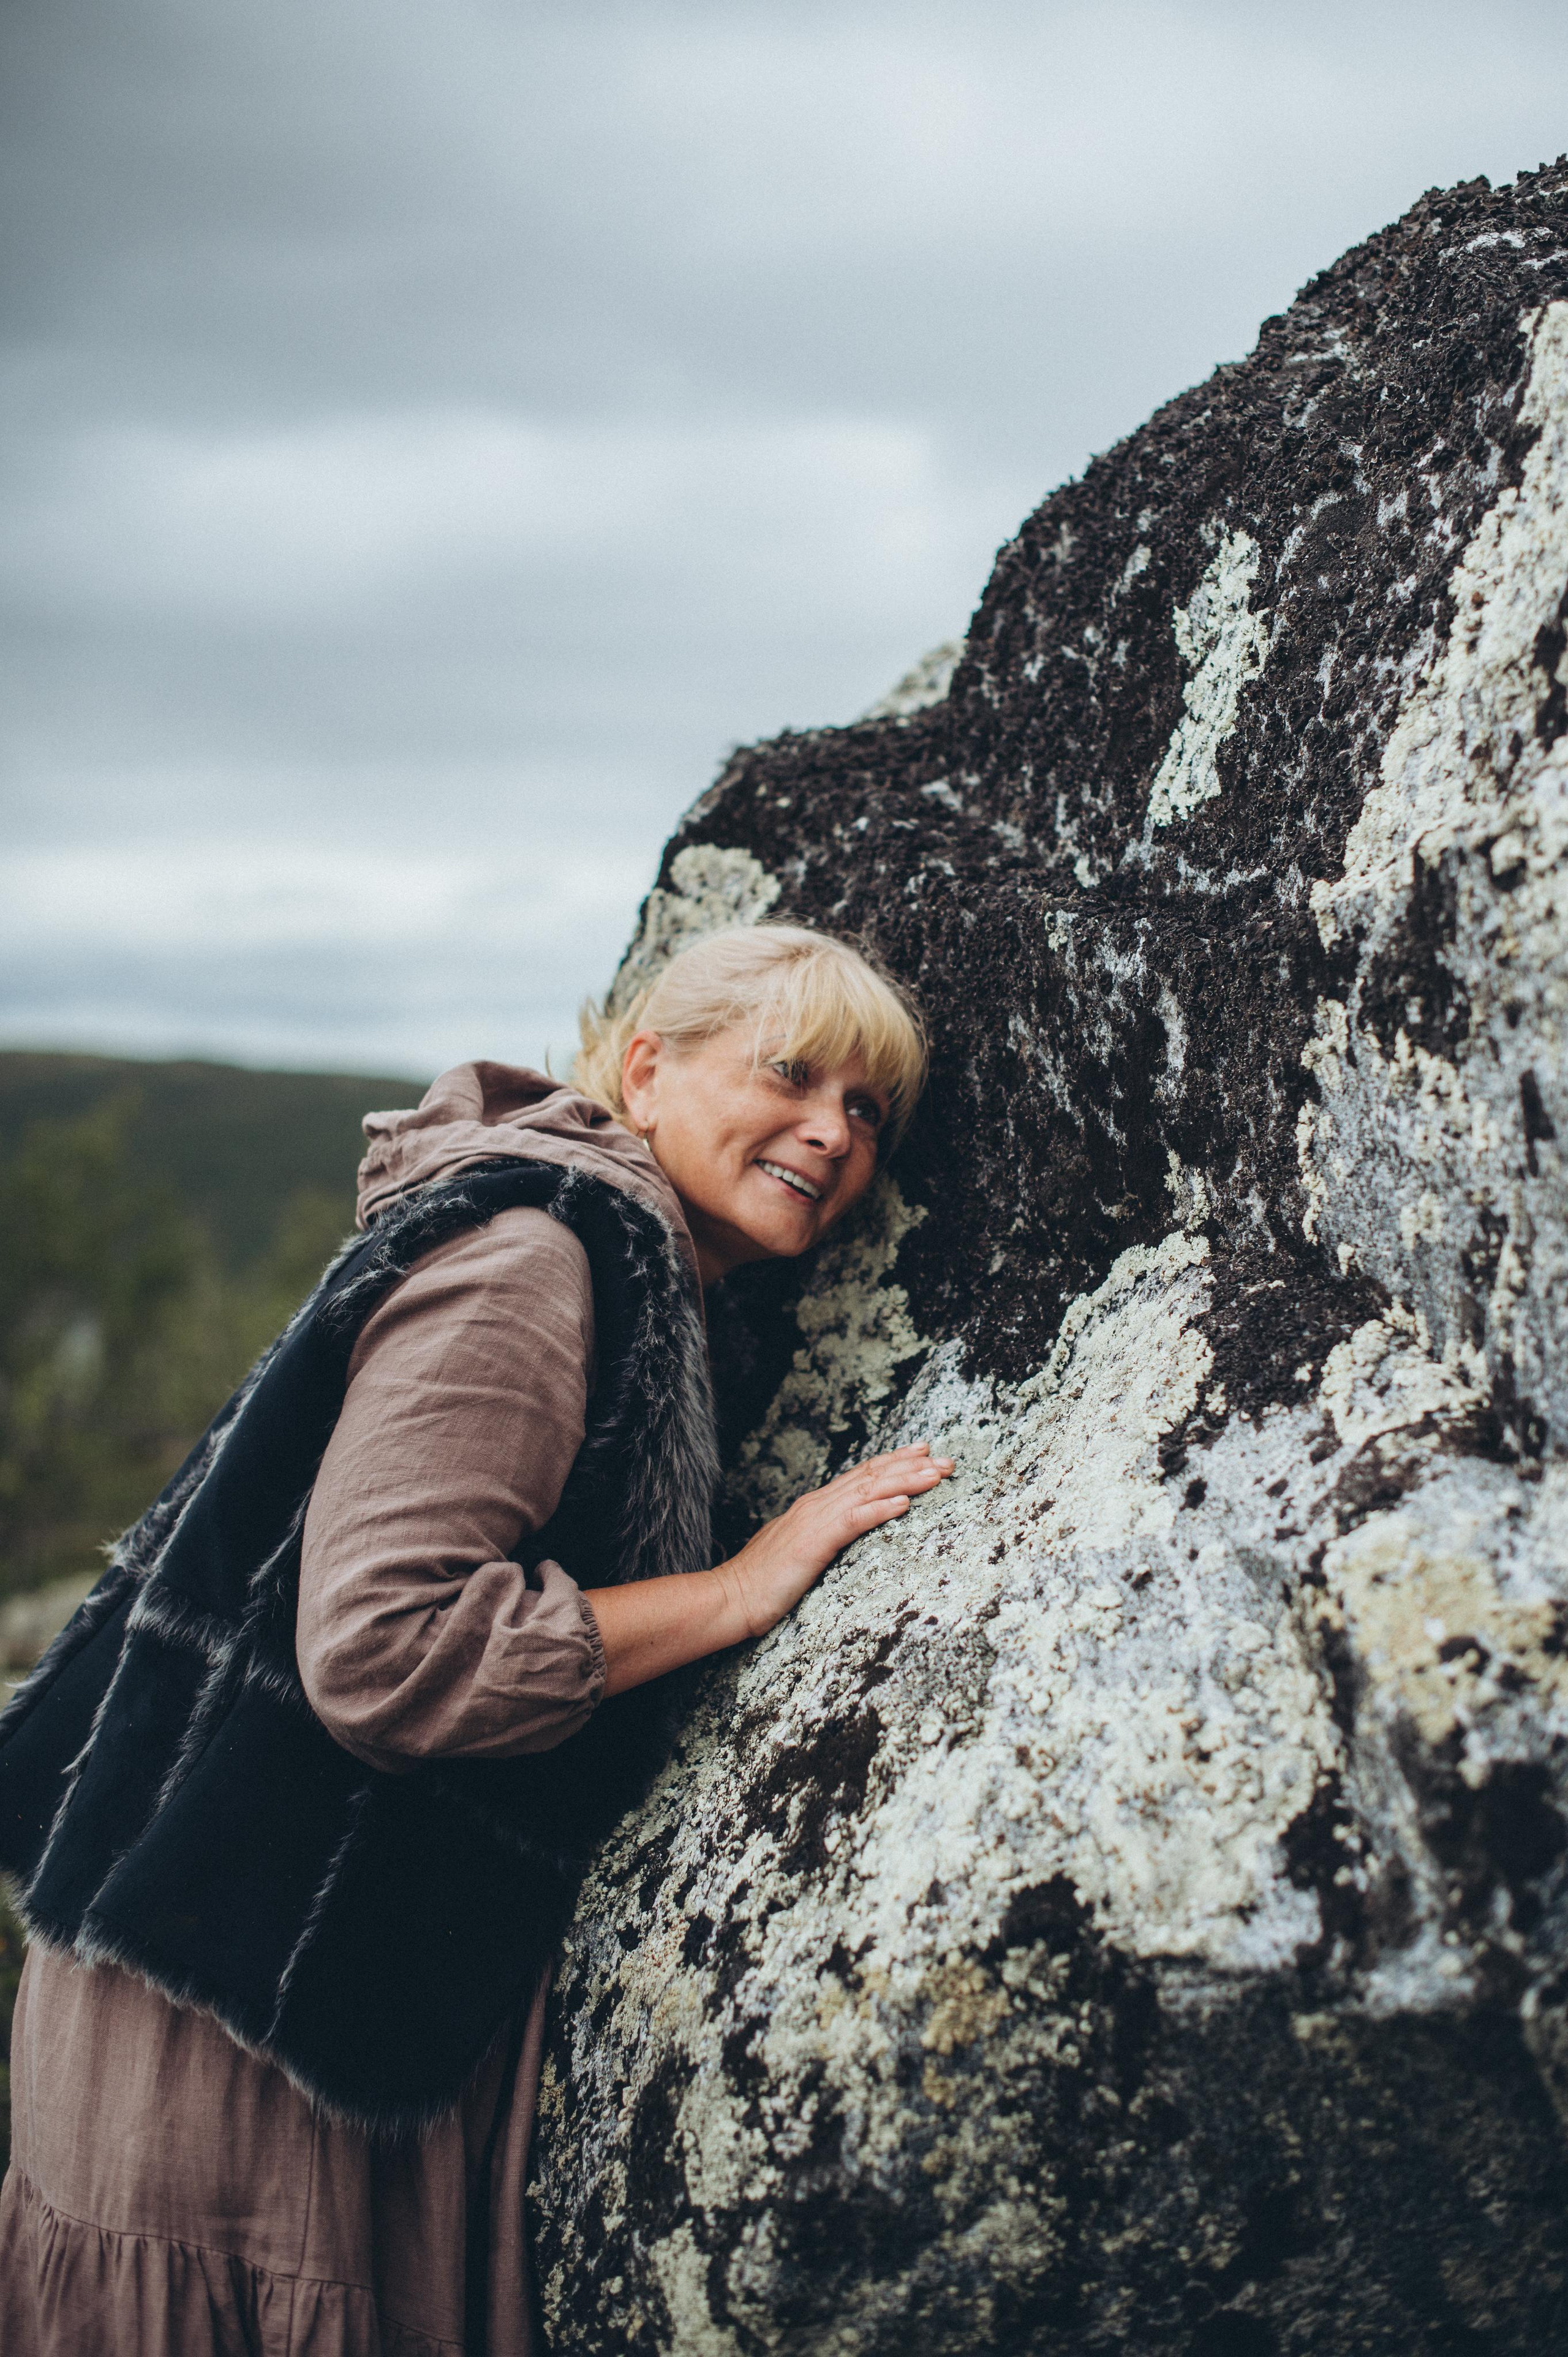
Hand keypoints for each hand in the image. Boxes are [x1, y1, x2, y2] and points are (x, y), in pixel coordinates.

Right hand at [715, 1442, 955, 1639]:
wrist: (731, 1597)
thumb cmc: (764, 1582)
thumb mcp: (801, 1552)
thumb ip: (823, 1536)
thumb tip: (846, 1532)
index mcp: (816, 1507)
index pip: (862, 1476)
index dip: (895, 1461)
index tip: (925, 1452)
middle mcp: (817, 1506)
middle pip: (872, 1476)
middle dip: (912, 1466)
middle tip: (948, 1460)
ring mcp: (815, 1521)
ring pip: (868, 1492)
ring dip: (906, 1481)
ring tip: (936, 1474)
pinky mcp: (813, 1543)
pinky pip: (853, 1521)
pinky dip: (879, 1510)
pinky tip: (904, 1504)